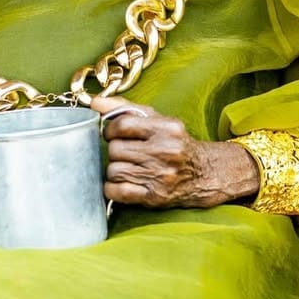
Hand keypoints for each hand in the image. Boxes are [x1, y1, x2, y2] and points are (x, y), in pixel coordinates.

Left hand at [90, 96, 259, 208]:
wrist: (204, 173)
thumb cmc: (174, 143)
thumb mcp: (156, 120)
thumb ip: (125, 108)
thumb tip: (95, 102)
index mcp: (166, 128)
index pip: (122, 125)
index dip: (110, 130)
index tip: (113, 134)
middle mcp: (165, 151)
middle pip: (115, 150)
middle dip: (114, 151)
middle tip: (123, 153)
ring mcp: (161, 175)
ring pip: (114, 171)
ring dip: (114, 170)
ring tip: (126, 168)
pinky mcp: (155, 196)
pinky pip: (119, 192)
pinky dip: (112, 188)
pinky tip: (120, 183)